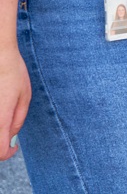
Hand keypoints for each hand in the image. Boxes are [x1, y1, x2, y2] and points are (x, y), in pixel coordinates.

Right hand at [0, 45, 27, 160]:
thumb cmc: (13, 73)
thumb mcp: (24, 96)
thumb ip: (17, 120)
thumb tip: (11, 139)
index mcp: (0, 120)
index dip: (7, 154)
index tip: (14, 146)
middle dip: (0, 143)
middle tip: (7, 133)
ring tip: (3, 111)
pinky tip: (1, 104)